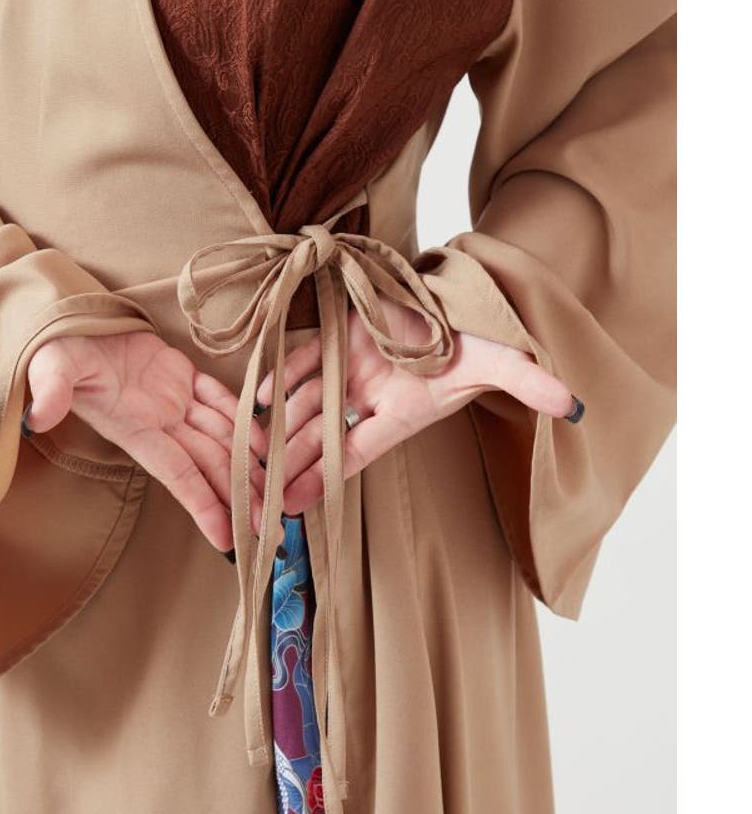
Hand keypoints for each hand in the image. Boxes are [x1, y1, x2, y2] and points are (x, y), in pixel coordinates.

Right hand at [25, 329, 272, 552]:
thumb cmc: (56, 347)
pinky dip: (243, 418)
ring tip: (278, 496)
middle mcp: (160, 423)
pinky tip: (267, 441)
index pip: (179, 474)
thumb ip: (52, 390)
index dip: (205, 506)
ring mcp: (173, 401)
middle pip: (212, 466)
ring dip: (251, 466)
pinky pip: (219, 400)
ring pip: (222, 439)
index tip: (230, 540)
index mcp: (135, 429)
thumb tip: (38, 415)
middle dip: (242, 500)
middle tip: (274, 532)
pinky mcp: (181, 375)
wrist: (67, 322)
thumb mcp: (52, 367)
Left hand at [255, 298, 575, 515]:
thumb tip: (571, 405)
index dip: (323, 479)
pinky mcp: (335, 337)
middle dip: (286, 466)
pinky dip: (280, 376)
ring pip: (303, 403)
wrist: (454, 306)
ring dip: (273, 429)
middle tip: (252, 497)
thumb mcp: (499, 360)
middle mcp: (368, 396)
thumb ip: (526, 381)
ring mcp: (348, 368)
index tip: (292, 507)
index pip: (355, 452)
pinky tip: (259, 398)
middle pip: (318, 437)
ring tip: (242, 455)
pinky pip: (301, 359)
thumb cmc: (474, 341)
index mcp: (400, 411)